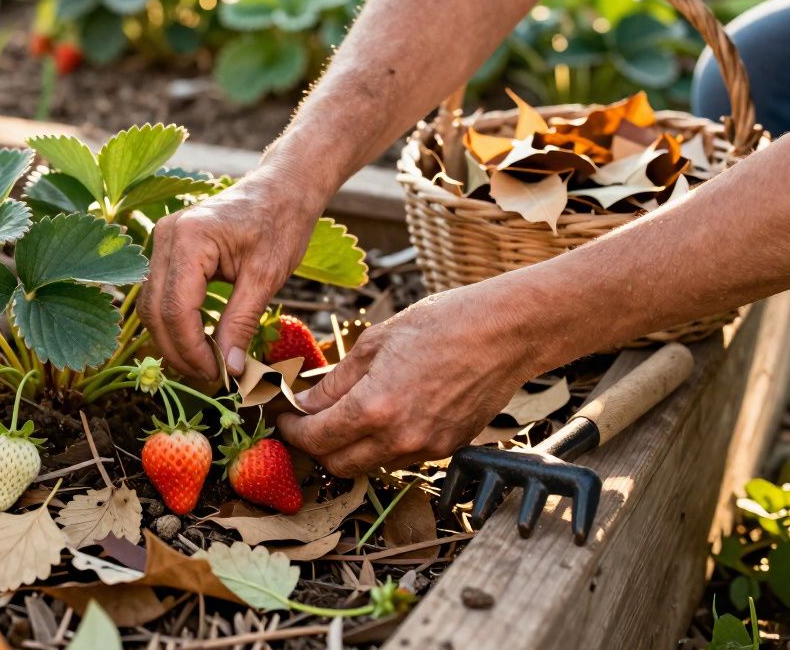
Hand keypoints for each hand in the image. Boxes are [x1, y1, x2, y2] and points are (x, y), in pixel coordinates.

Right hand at [139, 163, 325, 381]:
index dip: (192, 350)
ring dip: (173, 341)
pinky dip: (174, 323)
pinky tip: (199, 342)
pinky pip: (159, 294)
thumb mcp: (266, 277)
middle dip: (179, 351)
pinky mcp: (167, 249)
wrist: (282, 188)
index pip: (175, 309)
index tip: (218, 375)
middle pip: (154, 311)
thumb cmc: (281, 224)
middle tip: (211, 378)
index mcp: (189, 238)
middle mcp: (165, 236)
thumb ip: (242, 323)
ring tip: (206, 365)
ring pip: (150, 306)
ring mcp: (161, 240)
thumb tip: (230, 371)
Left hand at [277, 286, 538, 475]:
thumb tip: (306, 402)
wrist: (505, 332)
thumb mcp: (375, 343)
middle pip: (338, 464)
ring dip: (349, 447)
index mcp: (374, 408)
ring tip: (343, 415)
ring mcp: (426, 448)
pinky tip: (382, 415)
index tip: (284, 418)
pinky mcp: (447, 449)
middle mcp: (399, 438)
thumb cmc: (444, 324)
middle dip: (315, 446)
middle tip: (305, 422)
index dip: (291, 431)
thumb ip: (336, 381)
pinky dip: (382, 443)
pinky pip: (401, 456)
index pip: (316, 439)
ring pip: (370, 464)